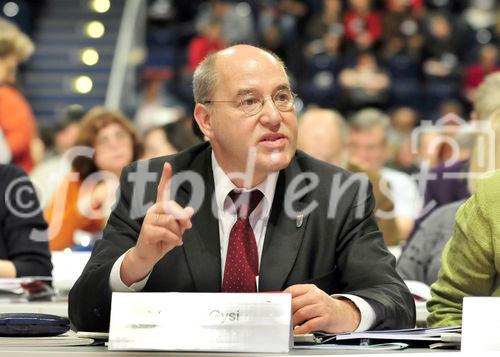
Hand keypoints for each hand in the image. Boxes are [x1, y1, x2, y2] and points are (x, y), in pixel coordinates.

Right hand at [121, 163, 193, 285]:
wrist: (148, 256)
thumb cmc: (163, 240)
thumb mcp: (176, 229)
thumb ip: (182, 219)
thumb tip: (189, 211)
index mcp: (161, 208)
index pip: (163, 190)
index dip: (166, 177)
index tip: (168, 164)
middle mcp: (153, 210)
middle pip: (172, 207)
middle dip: (183, 218)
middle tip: (187, 227)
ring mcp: (148, 220)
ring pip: (170, 221)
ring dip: (177, 232)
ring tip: (176, 238)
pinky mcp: (147, 231)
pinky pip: (166, 232)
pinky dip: (174, 239)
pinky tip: (174, 244)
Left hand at [284, 284, 360, 333]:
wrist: (343, 314)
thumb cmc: (324, 306)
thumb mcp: (313, 297)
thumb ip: (299, 298)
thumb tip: (282, 304)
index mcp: (311, 289)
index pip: (292, 290)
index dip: (283, 298)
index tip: (278, 305)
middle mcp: (316, 296)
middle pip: (295, 303)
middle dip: (286, 312)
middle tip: (282, 317)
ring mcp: (322, 307)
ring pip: (301, 313)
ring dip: (292, 321)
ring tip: (289, 325)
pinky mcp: (326, 319)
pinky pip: (309, 324)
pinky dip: (300, 329)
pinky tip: (297, 331)